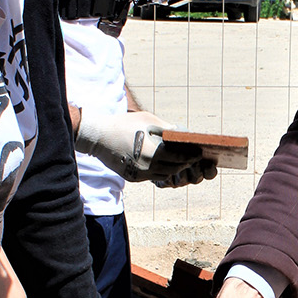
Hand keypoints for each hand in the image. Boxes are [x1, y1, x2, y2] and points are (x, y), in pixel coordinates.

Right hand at [74, 109, 217, 186]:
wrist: (99, 137)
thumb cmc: (125, 124)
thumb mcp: (148, 120)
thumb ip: (167, 128)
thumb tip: (183, 133)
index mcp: (154, 151)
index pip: (180, 158)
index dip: (192, 156)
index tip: (199, 153)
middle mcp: (148, 165)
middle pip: (175, 169)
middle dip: (185, 164)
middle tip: (192, 158)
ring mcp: (140, 173)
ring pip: (165, 175)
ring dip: (173, 169)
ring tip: (179, 162)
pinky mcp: (134, 178)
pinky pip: (152, 177)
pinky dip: (159, 171)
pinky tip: (163, 164)